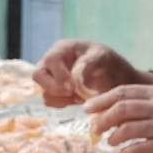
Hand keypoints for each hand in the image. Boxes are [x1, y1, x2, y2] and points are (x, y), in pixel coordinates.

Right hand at [33, 40, 152, 107]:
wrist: (114, 77)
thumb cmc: (107, 62)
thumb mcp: (102, 57)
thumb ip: (88, 63)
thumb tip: (76, 76)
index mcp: (62, 48)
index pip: (50, 60)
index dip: (59, 75)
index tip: (73, 88)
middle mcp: (52, 62)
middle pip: (38, 75)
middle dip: (54, 88)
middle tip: (72, 94)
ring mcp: (51, 77)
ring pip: (43, 91)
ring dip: (61, 98)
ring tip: (80, 96)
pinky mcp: (54, 91)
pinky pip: (49, 101)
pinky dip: (62, 104)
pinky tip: (77, 100)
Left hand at [83, 84, 152, 152]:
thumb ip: (145, 103)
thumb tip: (111, 108)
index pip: (124, 92)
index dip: (102, 100)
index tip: (87, 108)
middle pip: (123, 108)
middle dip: (103, 119)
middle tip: (93, 129)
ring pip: (129, 128)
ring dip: (113, 137)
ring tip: (109, 143)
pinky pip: (140, 148)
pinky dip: (127, 151)